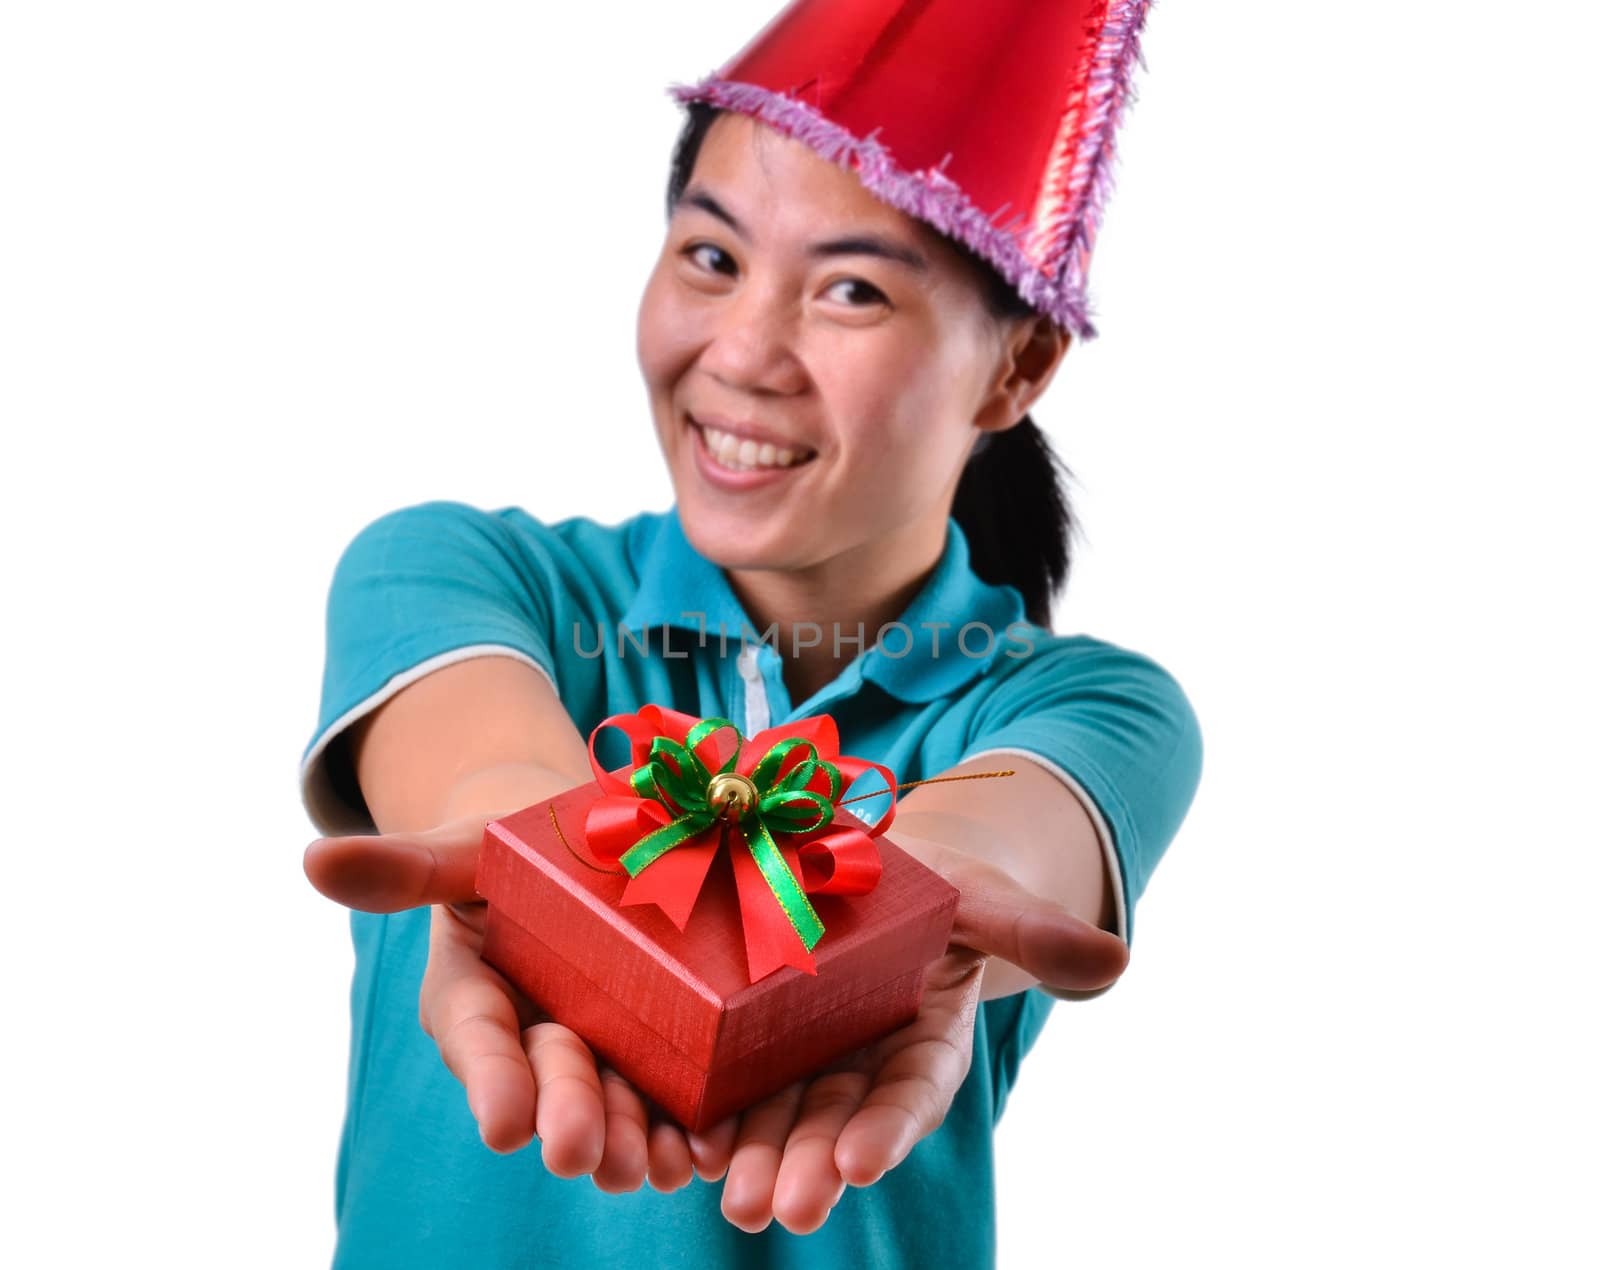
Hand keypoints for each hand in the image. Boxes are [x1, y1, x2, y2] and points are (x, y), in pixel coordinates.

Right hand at [302, 817, 726, 1192]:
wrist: (578, 842)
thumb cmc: (504, 849)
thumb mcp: (461, 848)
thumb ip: (404, 865)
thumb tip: (314, 860)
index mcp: (473, 996)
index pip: (477, 1040)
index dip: (492, 1081)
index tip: (503, 1124)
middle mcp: (531, 1035)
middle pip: (550, 1082)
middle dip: (568, 1118)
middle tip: (583, 1156)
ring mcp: (596, 1046)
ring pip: (612, 1102)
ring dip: (631, 1139)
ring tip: (655, 1166)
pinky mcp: (657, 1047)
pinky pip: (672, 1093)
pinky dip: (690, 1124)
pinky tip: (710, 1148)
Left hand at [689, 836, 1129, 1234]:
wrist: (873, 867)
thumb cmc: (943, 889)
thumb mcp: (985, 898)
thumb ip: (1035, 932)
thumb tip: (1115, 959)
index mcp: (924, 1037)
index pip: (910, 1091)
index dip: (889, 1127)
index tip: (864, 1161)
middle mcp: (862, 1060)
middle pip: (837, 1122)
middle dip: (810, 1165)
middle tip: (781, 1210)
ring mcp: (805, 1054)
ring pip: (779, 1116)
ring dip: (755, 1158)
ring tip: (732, 1200)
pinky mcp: (751, 1038)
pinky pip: (727, 1082)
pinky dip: (710, 1118)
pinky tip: (686, 1147)